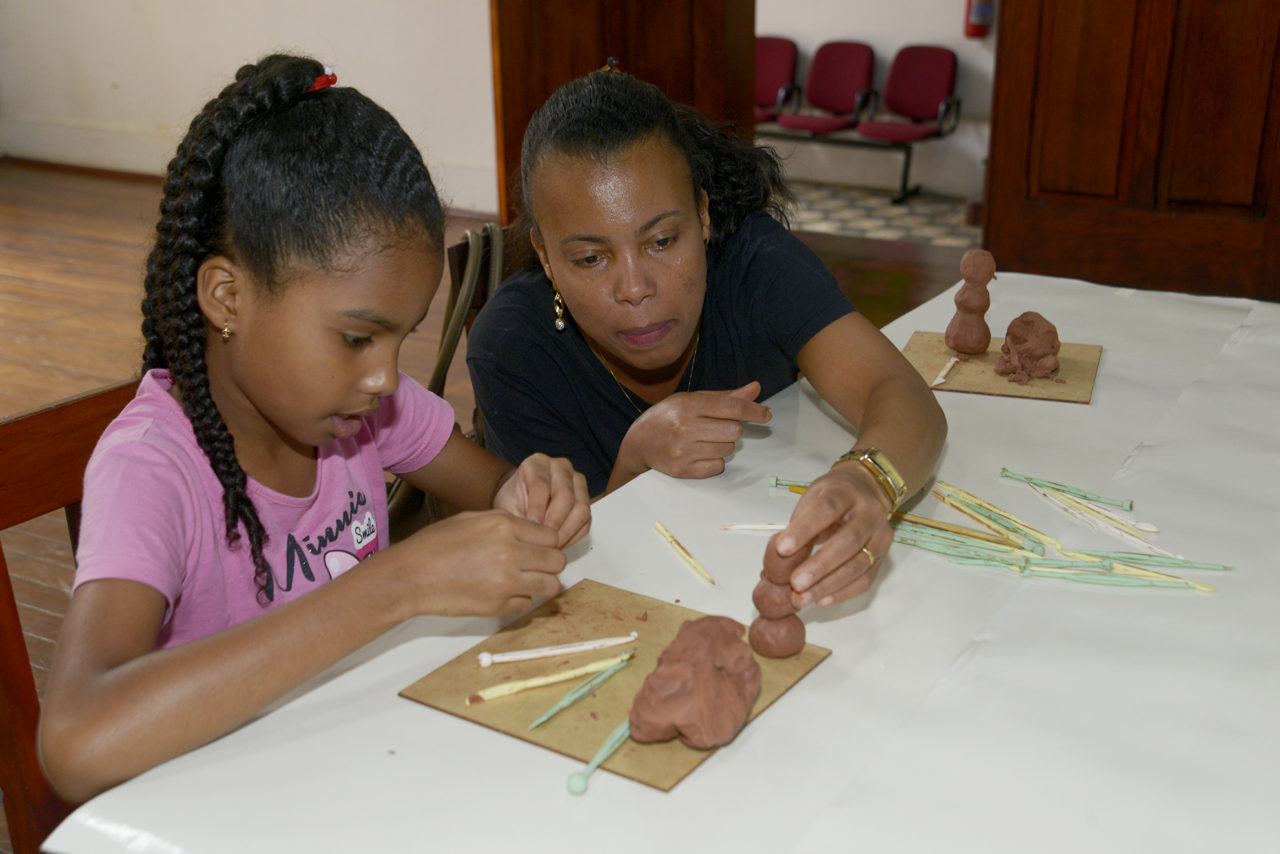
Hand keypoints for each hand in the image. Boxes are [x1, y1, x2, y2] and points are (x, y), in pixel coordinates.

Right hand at [396, 510, 566, 615]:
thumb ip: (506, 524)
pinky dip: (519, 600)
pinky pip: (526, 604)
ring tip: (524, 581)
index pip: (552, 537)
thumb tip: (530, 533)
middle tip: (534, 566)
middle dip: (549, 564)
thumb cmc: (436, 544)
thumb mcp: (473, 519)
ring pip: (550, 585)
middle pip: (557, 561)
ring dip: (541, 584)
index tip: (538, 549)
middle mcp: (511, 552)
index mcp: (505, 526)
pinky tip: (503, 593)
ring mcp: (506, 581)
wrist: (411, 575)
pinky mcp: (498, 606)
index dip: (547, 544)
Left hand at [493, 453, 590, 547]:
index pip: (541, 484)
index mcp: (537, 463)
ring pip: (581, 508)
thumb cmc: (513, 502)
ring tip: (551, 545)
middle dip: (554, 522)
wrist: (520, 502)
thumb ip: (516, 518)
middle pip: (565, 495)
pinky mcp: (586, 499)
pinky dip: (573, 536)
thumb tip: (528, 536)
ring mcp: (576, 482)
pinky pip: (586, 521)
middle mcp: (560, 467)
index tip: (531, 528)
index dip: (537, 509)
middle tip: (543, 540)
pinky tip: (559, 544)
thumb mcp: (507, 508)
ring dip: (566, 531)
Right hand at [617, 381, 771, 480]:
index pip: (732, 408)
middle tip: (718, 426)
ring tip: (704, 439)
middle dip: (733, 429)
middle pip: (734, 431)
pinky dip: (715, 460)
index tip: (766, 414)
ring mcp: (683, 451)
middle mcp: (685, 428)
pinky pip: (718, 466)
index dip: (754, 411)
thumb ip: (725, 397)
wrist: (638, 443)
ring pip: (728, 450)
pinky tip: (699, 453)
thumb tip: (755, 389)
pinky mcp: (683, 471)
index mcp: (688, 405)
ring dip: (724, 444)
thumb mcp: (692, 399)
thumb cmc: (668, 417)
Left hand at [773, 461, 895, 607]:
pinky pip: (865, 579)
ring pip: (859, 565)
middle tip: (795, 584)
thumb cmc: (833, 497)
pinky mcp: (883, 556)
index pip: (827, 509)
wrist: (866, 490)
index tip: (782, 549)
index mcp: (847, 492)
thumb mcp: (812, 498)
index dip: (804, 529)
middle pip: (848, 540)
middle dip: (820, 565)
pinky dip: (842, 593)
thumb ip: (798, 525)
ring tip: (803, 598)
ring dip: (828, 585)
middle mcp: (870, 513)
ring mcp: (881, 536)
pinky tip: (821, 599)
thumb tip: (776, 560)